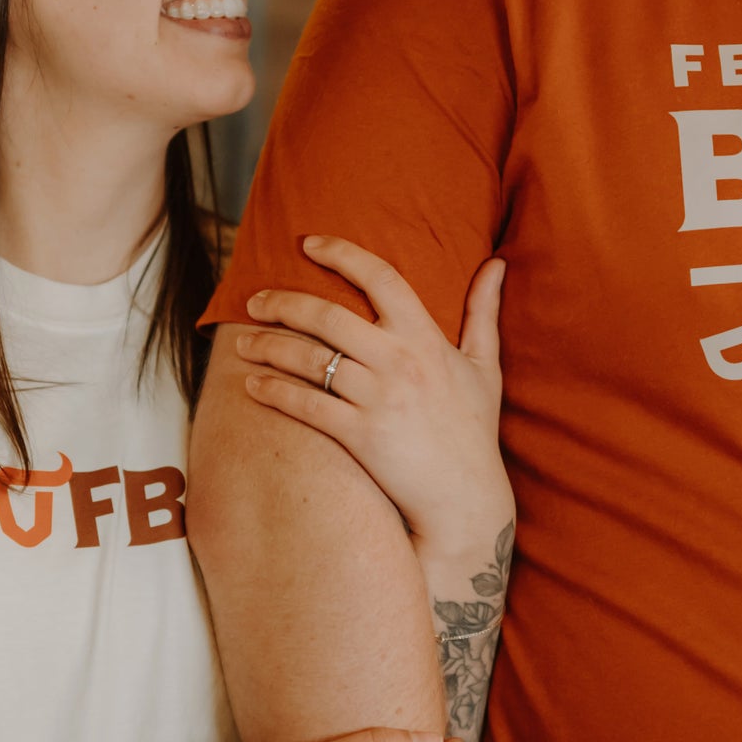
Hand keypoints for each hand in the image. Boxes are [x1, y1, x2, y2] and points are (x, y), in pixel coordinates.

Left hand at [237, 237, 511, 569]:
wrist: (466, 497)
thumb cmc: (474, 430)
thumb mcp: (486, 365)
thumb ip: (484, 311)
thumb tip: (497, 264)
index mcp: (426, 338)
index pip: (381, 277)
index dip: (342, 254)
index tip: (308, 244)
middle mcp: (399, 361)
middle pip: (328, 315)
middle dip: (283, 303)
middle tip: (255, 300)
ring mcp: (378, 399)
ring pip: (309, 359)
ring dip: (268, 346)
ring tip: (244, 341)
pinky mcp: (359, 435)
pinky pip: (306, 405)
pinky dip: (274, 391)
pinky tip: (252, 384)